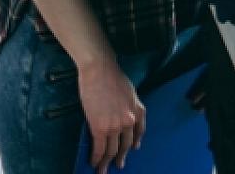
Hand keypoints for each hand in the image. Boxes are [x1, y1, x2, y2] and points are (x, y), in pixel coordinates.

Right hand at [77, 58, 144, 173]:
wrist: (100, 71)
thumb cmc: (113, 78)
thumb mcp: (130, 93)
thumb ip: (130, 107)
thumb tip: (125, 118)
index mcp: (139, 111)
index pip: (138, 132)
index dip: (134, 143)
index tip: (132, 149)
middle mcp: (130, 121)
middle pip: (125, 144)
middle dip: (121, 157)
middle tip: (118, 166)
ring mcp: (116, 126)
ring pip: (112, 149)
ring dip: (107, 162)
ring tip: (103, 171)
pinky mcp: (100, 128)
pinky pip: (99, 148)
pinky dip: (97, 158)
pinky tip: (94, 163)